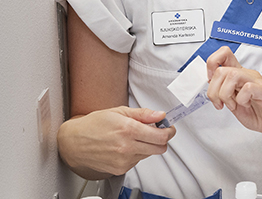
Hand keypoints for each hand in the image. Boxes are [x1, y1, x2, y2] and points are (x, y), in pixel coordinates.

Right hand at [57, 106, 175, 177]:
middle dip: (161, 139)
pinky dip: (136, 153)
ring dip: (147, 146)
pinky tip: (124, 146)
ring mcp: (123, 160)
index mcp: (128, 130)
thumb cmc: (93, 125)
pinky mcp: (119, 169)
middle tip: (156, 131)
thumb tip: (160, 115)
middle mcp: (126, 147)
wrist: (73, 142)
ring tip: (133, 137)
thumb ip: (143, 114)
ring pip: (149, 154)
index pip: (161, 136)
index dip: (169, 131)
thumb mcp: (119, 111)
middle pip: (159, 148)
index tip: (169, 128)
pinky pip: (137, 161)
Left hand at [206, 47, 261, 137]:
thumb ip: (223, 92)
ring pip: (232, 75)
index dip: (211, 65)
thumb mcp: (234, 103)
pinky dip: (241, 100)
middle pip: (221, 69)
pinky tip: (246, 105)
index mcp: (239, 76)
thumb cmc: (259, 113)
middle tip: (221, 103)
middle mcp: (248, 75)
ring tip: (233, 104)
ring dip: (226, 94)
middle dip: (214, 90)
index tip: (210, 82)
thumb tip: (209, 83)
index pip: (224, 55)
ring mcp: (257, 82)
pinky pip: (247, 88)